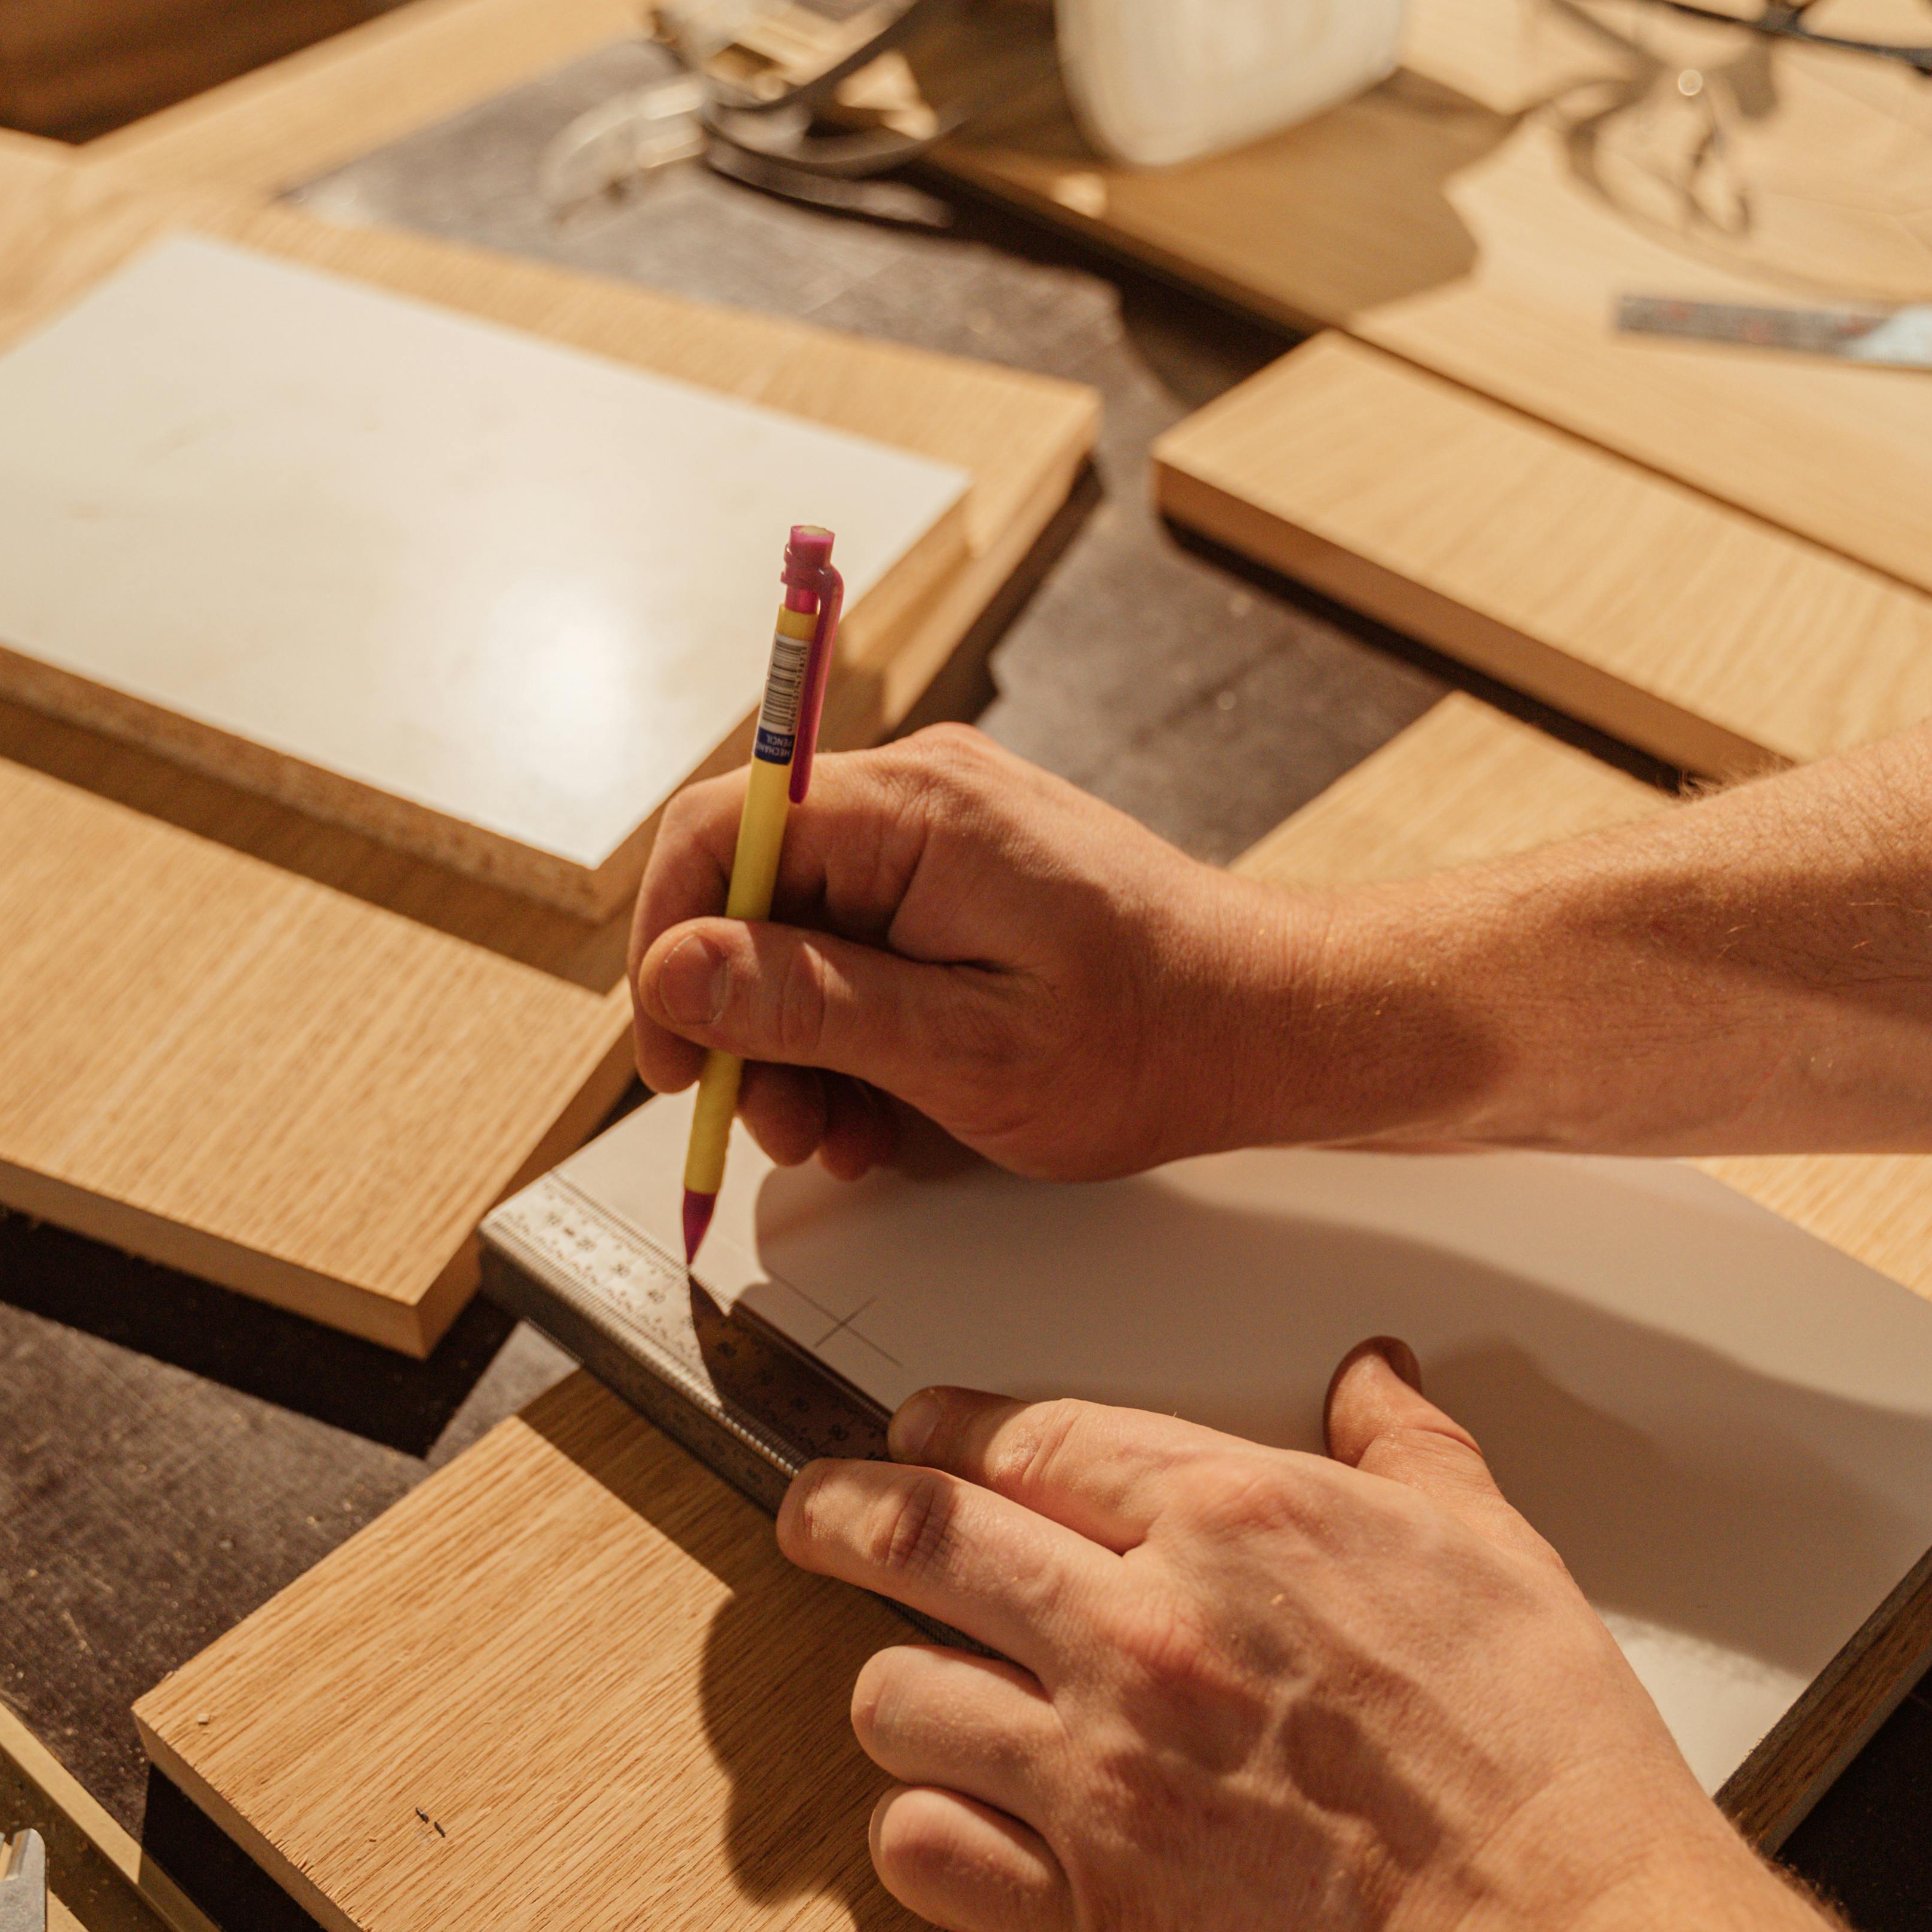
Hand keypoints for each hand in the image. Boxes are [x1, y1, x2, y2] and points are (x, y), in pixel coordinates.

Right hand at [631, 727, 1298, 1180]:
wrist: (1264, 1027)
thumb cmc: (1150, 1041)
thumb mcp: (965, 1051)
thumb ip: (812, 1005)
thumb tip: (676, 970)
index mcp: (916, 811)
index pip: (718, 830)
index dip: (667, 947)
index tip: (672, 1058)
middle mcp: (918, 797)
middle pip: (750, 890)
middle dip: (742, 1022)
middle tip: (780, 1127)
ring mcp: (937, 835)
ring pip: (795, 932)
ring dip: (796, 1047)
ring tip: (846, 1134)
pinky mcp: (955, 880)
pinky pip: (855, 946)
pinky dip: (849, 1034)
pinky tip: (880, 1109)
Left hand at [777, 1341, 1747, 1931]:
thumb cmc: (1540, 1767)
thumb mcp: (1495, 1551)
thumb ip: (1410, 1449)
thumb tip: (1373, 1378)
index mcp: (1234, 1526)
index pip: (1028, 1439)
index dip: (947, 1430)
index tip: (918, 1434)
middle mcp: (1141, 1636)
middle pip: (915, 1537)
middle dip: (837, 1514)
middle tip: (812, 1518)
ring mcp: (1098, 1779)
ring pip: (895, 1694)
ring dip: (895, 1686)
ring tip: (915, 1690)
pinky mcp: (1083, 1917)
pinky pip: (922, 1849)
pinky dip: (922, 1830)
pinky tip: (954, 1822)